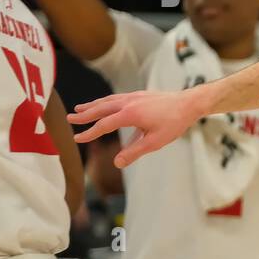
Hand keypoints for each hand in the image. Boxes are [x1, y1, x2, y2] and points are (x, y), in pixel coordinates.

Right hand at [69, 89, 204, 167]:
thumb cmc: (174, 122)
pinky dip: (106, 101)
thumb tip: (117, 163)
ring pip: (108, 101)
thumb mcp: (155, 142)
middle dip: (85, 115)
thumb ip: (134, 152)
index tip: (77, 138)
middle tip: (69, 118)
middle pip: (101, 109)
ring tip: (80, 108)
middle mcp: (128, 103)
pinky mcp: (139, 95)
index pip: (104, 125)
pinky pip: (117, 98)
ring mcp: (134, 97)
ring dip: (93, 105)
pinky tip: (104, 105)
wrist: (189, 103)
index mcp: (130, 114)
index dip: (89, 133)